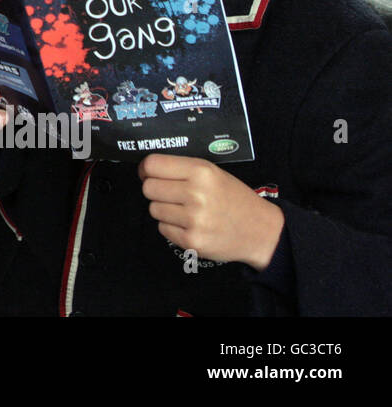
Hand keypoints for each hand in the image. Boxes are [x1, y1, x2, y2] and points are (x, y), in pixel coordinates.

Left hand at [138, 154, 284, 270]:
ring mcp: (194, 219)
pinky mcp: (192, 241)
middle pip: (148, 188)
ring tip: (186, 210)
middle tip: (173, 194)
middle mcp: (196, 193)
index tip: (148, 174)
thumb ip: (181, 168)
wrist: (261, 231)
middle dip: (156, 191)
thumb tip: (145, 170)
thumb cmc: (234, 198)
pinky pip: (162, 228)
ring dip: (164, 210)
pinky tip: (190, 225)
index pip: (152, 165)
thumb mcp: (213, 172)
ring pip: (153, 209)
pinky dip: (172, 227)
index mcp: (201, 171)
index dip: (146, 169)